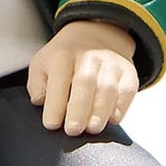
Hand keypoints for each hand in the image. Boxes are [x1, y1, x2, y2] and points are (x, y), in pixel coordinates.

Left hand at [27, 19, 138, 134]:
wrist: (96, 35)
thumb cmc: (64, 57)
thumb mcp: (42, 63)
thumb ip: (37, 84)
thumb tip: (39, 101)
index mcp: (63, 54)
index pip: (59, 80)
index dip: (55, 104)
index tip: (51, 124)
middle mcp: (89, 56)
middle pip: (85, 83)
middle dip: (79, 109)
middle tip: (72, 130)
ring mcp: (111, 64)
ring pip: (108, 88)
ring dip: (100, 111)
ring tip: (91, 129)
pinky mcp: (128, 74)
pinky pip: (126, 92)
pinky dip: (119, 108)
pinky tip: (110, 120)